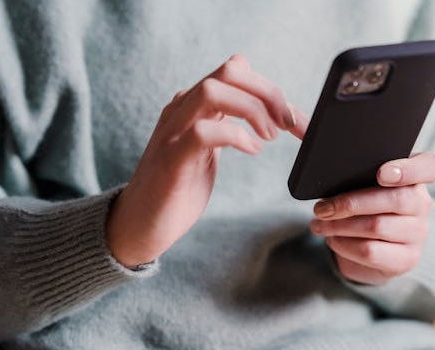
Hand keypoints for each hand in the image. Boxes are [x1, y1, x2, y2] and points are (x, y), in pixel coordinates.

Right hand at [106, 55, 308, 267]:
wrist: (138, 225)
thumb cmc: (177, 189)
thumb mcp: (208, 150)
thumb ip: (228, 126)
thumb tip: (269, 116)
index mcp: (193, 105)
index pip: (236, 71)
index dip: (272, 90)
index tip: (296, 120)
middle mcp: (181, 110)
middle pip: (229, 71)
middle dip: (268, 93)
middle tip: (288, 125)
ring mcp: (173, 132)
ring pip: (214, 90)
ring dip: (253, 110)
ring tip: (269, 137)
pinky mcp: (171, 159)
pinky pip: (203, 131)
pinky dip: (235, 136)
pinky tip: (251, 150)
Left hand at [309, 152, 434, 284]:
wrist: (369, 250)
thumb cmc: (360, 206)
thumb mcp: (357, 182)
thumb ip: (347, 163)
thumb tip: (307, 137)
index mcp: (415, 177)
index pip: (430, 166)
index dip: (408, 169)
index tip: (382, 173)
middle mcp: (423, 203)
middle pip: (395, 199)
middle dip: (350, 202)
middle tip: (321, 207)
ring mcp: (418, 233)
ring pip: (377, 226)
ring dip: (340, 225)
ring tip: (318, 223)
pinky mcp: (406, 259)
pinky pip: (371, 251)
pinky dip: (344, 244)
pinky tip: (332, 239)